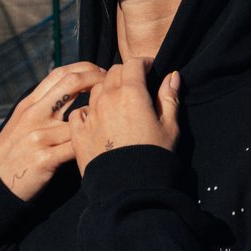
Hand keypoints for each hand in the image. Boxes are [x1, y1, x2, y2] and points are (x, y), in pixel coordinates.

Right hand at [0, 62, 105, 199]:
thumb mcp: (22, 122)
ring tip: (110, 120)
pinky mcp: (44, 159)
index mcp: (29, 104)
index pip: (60, 73)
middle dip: (97, 79)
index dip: (85, 69)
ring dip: (98, 116)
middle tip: (112, 86)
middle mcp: (33, 115)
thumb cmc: (15, 153)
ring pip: (79, 117)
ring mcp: (38, 136)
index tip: (101, 74)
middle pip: (70, 83)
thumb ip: (44, 105)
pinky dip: (90, 144)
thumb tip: (71, 88)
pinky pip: (76, 147)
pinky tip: (98, 145)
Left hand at [68, 58, 180, 175]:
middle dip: (125, 74)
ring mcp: (90, 114)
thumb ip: (169, 97)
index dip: (142, 62)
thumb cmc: (154, 156)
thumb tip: (172, 75)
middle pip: (112, 72)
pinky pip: (79, 112)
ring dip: (106, 90)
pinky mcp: (78, 132)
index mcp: (132, 93)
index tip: (148, 68)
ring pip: (95, 90)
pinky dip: (87, 111)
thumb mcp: (170, 126)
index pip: (133, 63)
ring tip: (116, 102)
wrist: (129, 188)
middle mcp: (108, 98)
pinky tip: (96, 119)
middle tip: (134, 85)